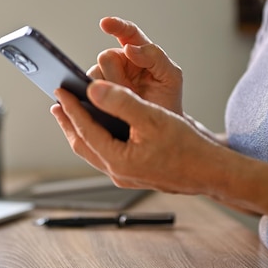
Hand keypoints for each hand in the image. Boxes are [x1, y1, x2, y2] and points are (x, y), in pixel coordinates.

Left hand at [51, 80, 216, 192]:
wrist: (210, 172)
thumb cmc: (186, 146)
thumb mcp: (152, 117)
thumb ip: (120, 102)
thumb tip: (92, 90)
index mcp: (118, 160)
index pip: (85, 129)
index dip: (71, 108)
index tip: (60, 91)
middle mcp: (116, 172)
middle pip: (81, 144)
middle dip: (68, 123)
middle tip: (57, 104)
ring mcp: (124, 176)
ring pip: (92, 152)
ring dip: (80, 132)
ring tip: (71, 115)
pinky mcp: (132, 176)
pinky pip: (104, 155)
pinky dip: (95, 139)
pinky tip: (99, 129)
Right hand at [88, 17, 183, 114]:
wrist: (159, 130)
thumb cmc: (166, 100)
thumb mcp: (170, 76)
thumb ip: (155, 57)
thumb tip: (129, 48)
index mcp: (139, 51)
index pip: (127, 33)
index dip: (116, 26)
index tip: (105, 24)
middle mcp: (120, 62)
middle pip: (106, 56)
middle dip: (116, 72)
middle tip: (129, 89)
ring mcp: (106, 78)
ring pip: (95, 74)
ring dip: (109, 87)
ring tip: (124, 100)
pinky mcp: (96, 93)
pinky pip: (88, 90)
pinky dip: (96, 96)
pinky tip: (106, 103)